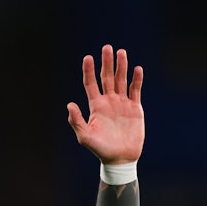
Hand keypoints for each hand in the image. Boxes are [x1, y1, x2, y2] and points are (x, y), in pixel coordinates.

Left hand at [67, 44, 143, 163]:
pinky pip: (135, 90)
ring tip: (121, 52)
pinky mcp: (135, 108)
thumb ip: (76, 121)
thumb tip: (69, 104)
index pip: (90, 84)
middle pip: (107, 77)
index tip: (87, 57)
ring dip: (122, 67)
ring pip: (121, 80)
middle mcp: (108, 101)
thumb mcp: (85, 136)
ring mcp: (122, 103)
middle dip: (106, 63)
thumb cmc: (100, 149)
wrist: (120, 158)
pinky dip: (136, 80)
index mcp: (96, 106)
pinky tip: (137, 69)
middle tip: (106, 47)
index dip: (88, 70)